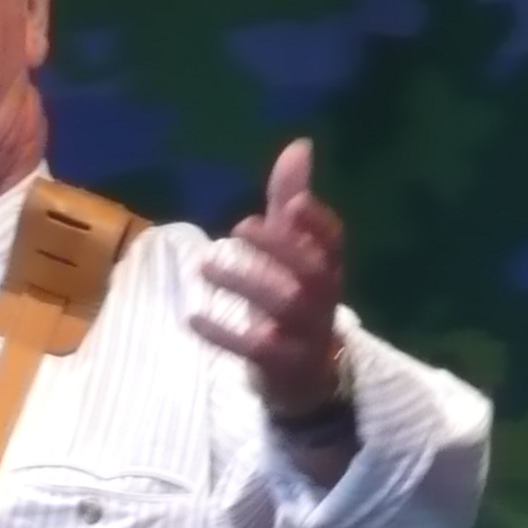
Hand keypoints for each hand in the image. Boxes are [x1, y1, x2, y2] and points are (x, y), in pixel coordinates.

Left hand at [189, 137, 347, 412]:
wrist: (306, 382)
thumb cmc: (292, 307)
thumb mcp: (292, 256)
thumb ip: (290, 203)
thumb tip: (299, 145)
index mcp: (327, 270)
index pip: (334, 242)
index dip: (318, 223)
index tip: (292, 203)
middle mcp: (323, 300)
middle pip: (313, 270)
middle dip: (280, 246)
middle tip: (239, 227)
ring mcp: (306, 336)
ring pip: (286, 305)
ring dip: (245, 283)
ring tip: (204, 266)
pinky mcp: (283, 368)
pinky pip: (257, 349)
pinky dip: (224, 333)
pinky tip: (193, 318)